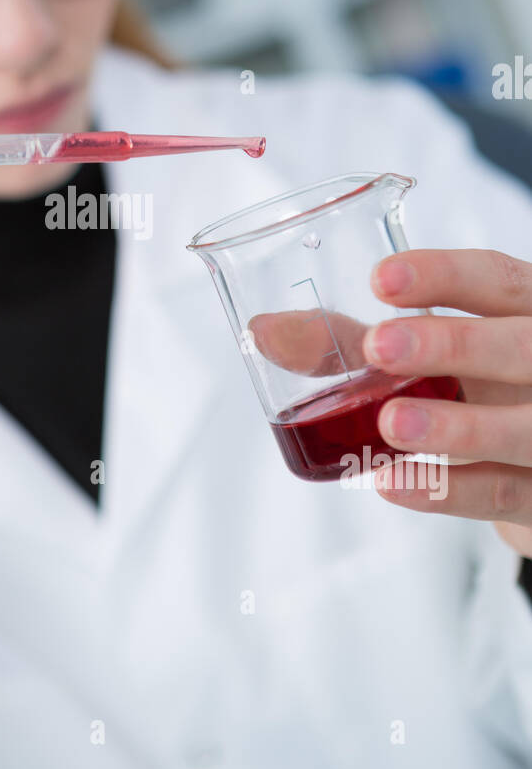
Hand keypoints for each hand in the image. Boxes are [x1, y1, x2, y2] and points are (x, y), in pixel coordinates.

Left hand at [362, 249, 531, 557]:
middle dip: (451, 345)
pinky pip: (502, 493)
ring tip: (390, 423)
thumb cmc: (473, 393)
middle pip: (520, 346)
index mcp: (524, 314)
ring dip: (455, 425)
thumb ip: (351, 342)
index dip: (445, 276)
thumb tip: (263, 331)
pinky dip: (448, 491)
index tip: (380, 278)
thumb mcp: (425, 358)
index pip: (497, 281)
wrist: (528, 475)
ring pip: (521, 427)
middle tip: (378, 346)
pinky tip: (394, 483)